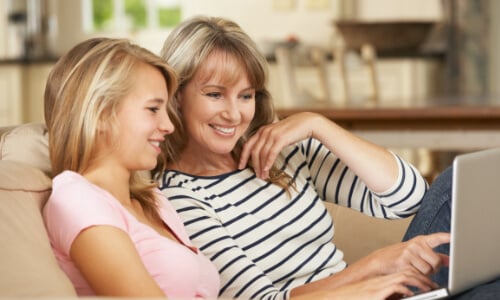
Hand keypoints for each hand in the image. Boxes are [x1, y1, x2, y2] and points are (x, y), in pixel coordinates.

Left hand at [239, 112, 323, 178]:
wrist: (306, 123)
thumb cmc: (292, 130)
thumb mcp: (276, 134)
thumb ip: (268, 141)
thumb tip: (262, 155)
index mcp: (262, 130)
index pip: (247, 145)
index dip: (243, 157)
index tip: (240, 166)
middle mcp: (264, 131)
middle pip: (254, 151)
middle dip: (254, 165)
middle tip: (256, 175)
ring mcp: (272, 134)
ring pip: (262, 154)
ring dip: (262, 167)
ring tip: (263, 176)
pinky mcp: (280, 138)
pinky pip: (271, 153)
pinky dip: (268, 163)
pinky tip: (267, 170)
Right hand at [292, 270, 436, 299]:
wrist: (335, 299)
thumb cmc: (353, 299)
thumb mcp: (375, 297)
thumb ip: (389, 295)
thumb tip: (405, 295)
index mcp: (381, 282)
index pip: (403, 273)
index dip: (418, 277)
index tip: (429, 284)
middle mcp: (381, 281)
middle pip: (407, 271)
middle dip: (423, 278)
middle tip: (435, 286)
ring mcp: (378, 285)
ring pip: (404, 276)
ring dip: (419, 282)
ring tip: (430, 288)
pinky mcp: (376, 292)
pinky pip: (396, 286)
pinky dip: (407, 289)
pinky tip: (414, 294)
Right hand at [356, 232, 449, 276]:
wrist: (380, 261)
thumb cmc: (400, 257)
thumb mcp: (417, 253)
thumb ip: (434, 255)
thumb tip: (449, 260)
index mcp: (421, 241)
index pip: (436, 238)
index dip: (447, 237)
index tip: (456, 235)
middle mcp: (415, 244)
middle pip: (436, 261)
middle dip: (434, 269)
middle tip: (426, 269)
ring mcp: (409, 252)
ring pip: (428, 269)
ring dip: (425, 275)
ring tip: (416, 270)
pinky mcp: (404, 261)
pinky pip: (418, 274)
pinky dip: (418, 278)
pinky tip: (412, 273)